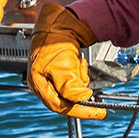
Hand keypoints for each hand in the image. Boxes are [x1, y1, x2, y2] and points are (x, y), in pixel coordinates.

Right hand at [27, 3, 106, 118]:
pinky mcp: (58, 73)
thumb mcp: (63, 67)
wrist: (57, 25)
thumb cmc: (54, 43)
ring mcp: (49, 79)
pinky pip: (73, 80)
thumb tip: (82, 99)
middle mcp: (42, 84)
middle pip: (65, 100)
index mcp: (38, 85)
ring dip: (80, 79)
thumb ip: (71, 87)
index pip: (60, 106)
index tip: (99, 113)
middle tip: (94, 94)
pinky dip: (79, 73)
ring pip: (71, 90)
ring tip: (79, 65)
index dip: (81, 111)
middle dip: (80, 92)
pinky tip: (78, 62)